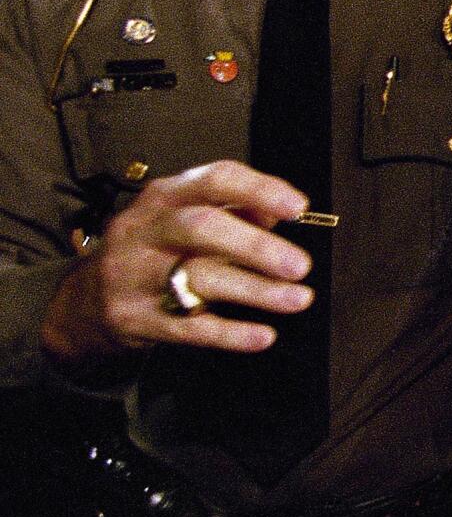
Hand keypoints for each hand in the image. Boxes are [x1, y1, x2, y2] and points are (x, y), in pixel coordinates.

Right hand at [39, 161, 314, 363]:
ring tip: (298, 299)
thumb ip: (234, 211)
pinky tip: (263, 336)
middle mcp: (144, 230)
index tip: (299, 208)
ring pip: (198, 279)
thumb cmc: (155, 250)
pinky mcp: (133, 318)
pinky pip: (188, 328)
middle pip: (201, 228)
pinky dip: (230, 334)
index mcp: (164, 197)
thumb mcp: (185, 218)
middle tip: (300, 265)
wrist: (85, 301)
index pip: (214, 180)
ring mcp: (134, 275)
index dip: (259, 190)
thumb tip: (279, 214)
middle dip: (255, 246)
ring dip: (255, 291)